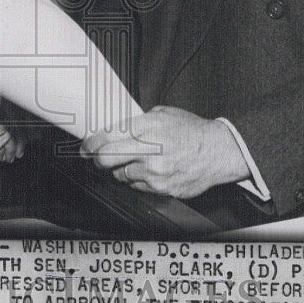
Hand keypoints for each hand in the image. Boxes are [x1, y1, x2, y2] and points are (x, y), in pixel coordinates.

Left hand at [79, 106, 249, 199]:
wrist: (218, 151)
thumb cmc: (191, 131)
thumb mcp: (163, 114)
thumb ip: (138, 121)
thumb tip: (114, 129)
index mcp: (147, 127)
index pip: (107, 136)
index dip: (90, 143)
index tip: (86, 146)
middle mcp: (149, 149)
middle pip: (106, 158)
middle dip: (96, 159)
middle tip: (95, 157)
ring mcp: (155, 171)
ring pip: (120, 174)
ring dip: (120, 169)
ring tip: (134, 161)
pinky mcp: (161, 188)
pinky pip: (137, 186)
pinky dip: (137, 180)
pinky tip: (148, 171)